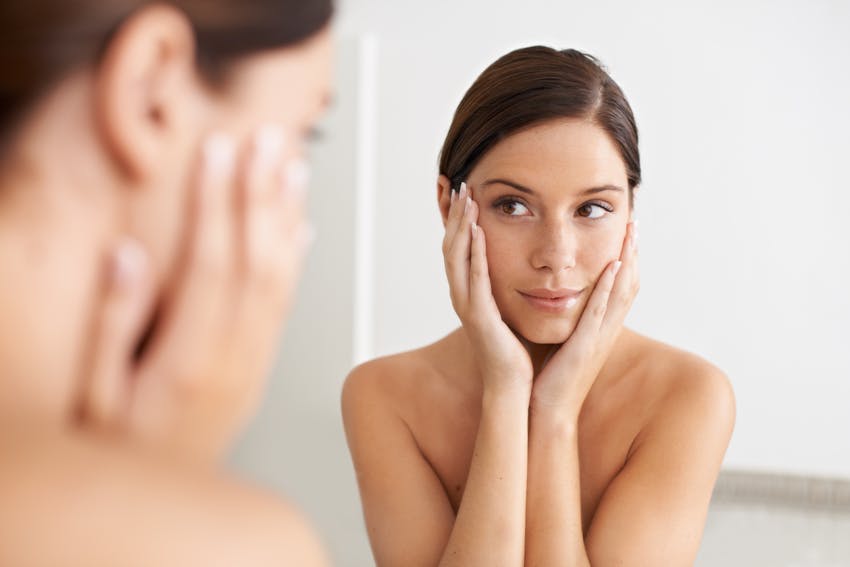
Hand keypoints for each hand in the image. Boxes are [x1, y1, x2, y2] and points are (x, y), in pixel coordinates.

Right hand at [75, 125, 312, 461]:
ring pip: (281, 278)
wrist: (167, 509)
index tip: (222, 150)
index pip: (214, 262)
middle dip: (260, 194)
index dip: (218, 201)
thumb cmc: (120, 453)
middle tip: (268, 140)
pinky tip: (301, 231)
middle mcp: (233, 357)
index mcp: (190, 358)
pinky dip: (296, 262)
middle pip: (257, 260)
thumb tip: (128, 256)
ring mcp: (252, 363)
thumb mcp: (92, 400)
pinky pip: (286, 307)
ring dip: (286, 219)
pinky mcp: (259, 370)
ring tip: (292, 168)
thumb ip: (111, 326)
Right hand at [442, 182, 532, 397]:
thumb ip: (506, 287)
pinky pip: (474, 279)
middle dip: (455, 214)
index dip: (457, 219)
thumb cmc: (514, 351)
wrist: (513, 386)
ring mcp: (467, 305)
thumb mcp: (508, 310)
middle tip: (459, 183)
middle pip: (452, 245)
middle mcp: (462, 295)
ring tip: (466, 198)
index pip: (458, 247)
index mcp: (470, 293)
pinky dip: (474, 253)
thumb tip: (519, 265)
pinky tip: (478, 231)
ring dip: (461, 225)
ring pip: (457, 257)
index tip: (462, 192)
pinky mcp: (479, 317)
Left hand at [530, 221, 639, 420]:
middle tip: (634, 222)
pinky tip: (613, 267)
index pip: (619, 288)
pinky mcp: (587, 346)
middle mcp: (605, 331)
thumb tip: (559, 299)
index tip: (626, 232)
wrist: (547, 411)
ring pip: (621, 294)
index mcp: (599, 329)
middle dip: (633, 252)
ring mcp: (599, 338)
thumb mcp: (564, 343)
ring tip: (630, 233)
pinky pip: (601, 312)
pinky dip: (609, 288)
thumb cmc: (550, 379)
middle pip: (628, 285)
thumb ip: (568, 321)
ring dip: (628, 262)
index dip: (626, 260)